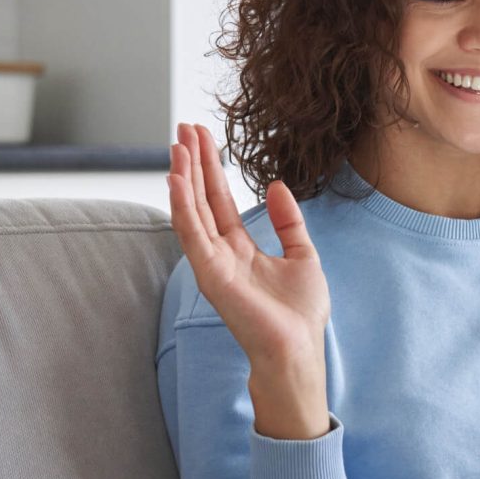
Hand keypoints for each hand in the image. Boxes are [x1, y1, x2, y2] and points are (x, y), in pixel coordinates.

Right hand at [166, 123, 331, 374]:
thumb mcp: (302, 255)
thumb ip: (288, 221)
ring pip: (192, 211)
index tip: (204, 137)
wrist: (298, 349)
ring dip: (183, 177)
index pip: (221, 200)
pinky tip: (176, 179)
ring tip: (178, 145)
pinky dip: (182, 205)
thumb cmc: (301, 314)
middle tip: (183, 128)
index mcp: (242, 248)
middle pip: (203, 199)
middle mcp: (222, 253)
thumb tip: (276, 185)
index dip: (212, 168)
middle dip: (193, 164)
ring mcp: (213, 263)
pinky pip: (191, 234)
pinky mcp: (210, 275)